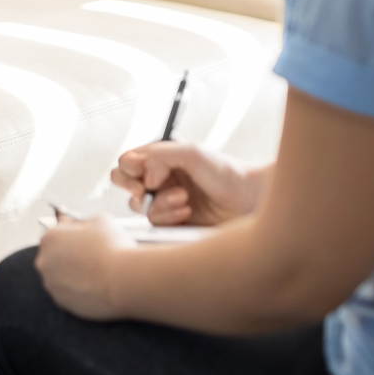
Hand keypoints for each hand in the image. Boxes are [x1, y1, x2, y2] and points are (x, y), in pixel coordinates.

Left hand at [35, 215, 130, 319]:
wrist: (123, 281)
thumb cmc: (113, 249)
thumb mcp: (100, 221)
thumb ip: (84, 222)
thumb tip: (82, 227)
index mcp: (50, 238)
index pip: (55, 233)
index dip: (70, 236)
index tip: (81, 239)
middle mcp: (44, 261)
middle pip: (54, 256)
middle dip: (69, 255)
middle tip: (89, 256)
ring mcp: (51, 284)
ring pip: (59, 276)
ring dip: (72, 274)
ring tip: (95, 273)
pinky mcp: (61, 302)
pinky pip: (67, 293)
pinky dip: (78, 290)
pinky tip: (94, 287)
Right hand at [111, 141, 262, 226]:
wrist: (250, 200)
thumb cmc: (227, 173)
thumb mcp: (191, 152)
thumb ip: (159, 156)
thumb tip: (143, 176)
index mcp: (161, 158)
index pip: (127, 161)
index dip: (130, 168)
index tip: (143, 173)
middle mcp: (159, 178)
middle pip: (123, 182)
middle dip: (132, 188)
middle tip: (144, 191)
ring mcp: (165, 200)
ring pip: (138, 206)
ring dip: (159, 203)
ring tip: (183, 199)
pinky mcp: (172, 221)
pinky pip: (154, 222)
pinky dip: (168, 217)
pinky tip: (187, 211)